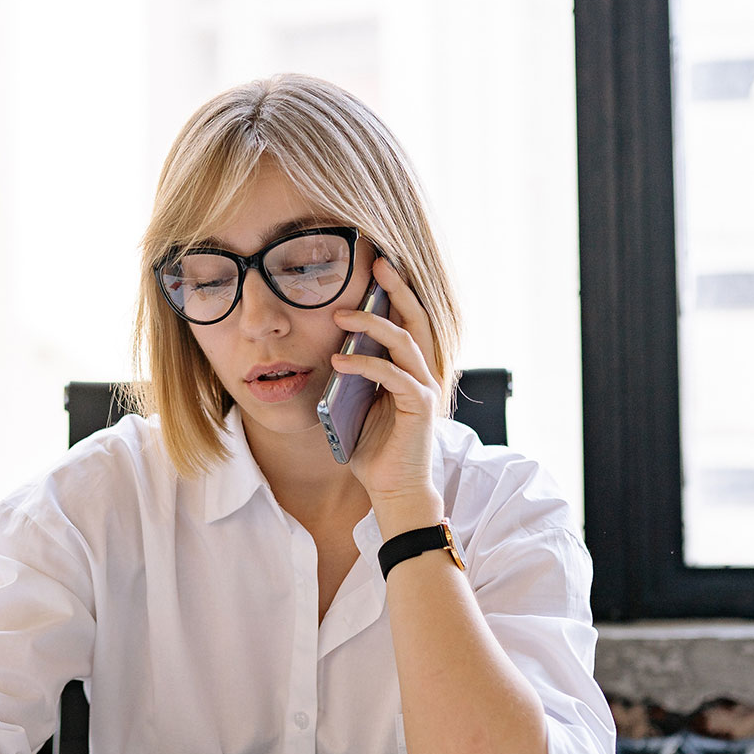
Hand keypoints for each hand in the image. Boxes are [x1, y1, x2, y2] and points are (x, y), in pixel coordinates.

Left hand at [330, 257, 445, 533]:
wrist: (392, 490)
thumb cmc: (373, 449)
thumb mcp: (354, 403)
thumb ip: (351, 376)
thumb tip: (329, 347)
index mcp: (410, 368)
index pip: (407, 320)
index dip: (396, 291)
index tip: (376, 264)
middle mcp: (423, 372)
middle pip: (416, 318)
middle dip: (396, 288)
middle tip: (377, 264)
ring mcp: (424, 388)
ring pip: (404, 341)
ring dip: (371, 324)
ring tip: (341, 316)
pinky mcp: (420, 407)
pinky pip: (393, 376)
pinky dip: (366, 365)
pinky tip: (340, 361)